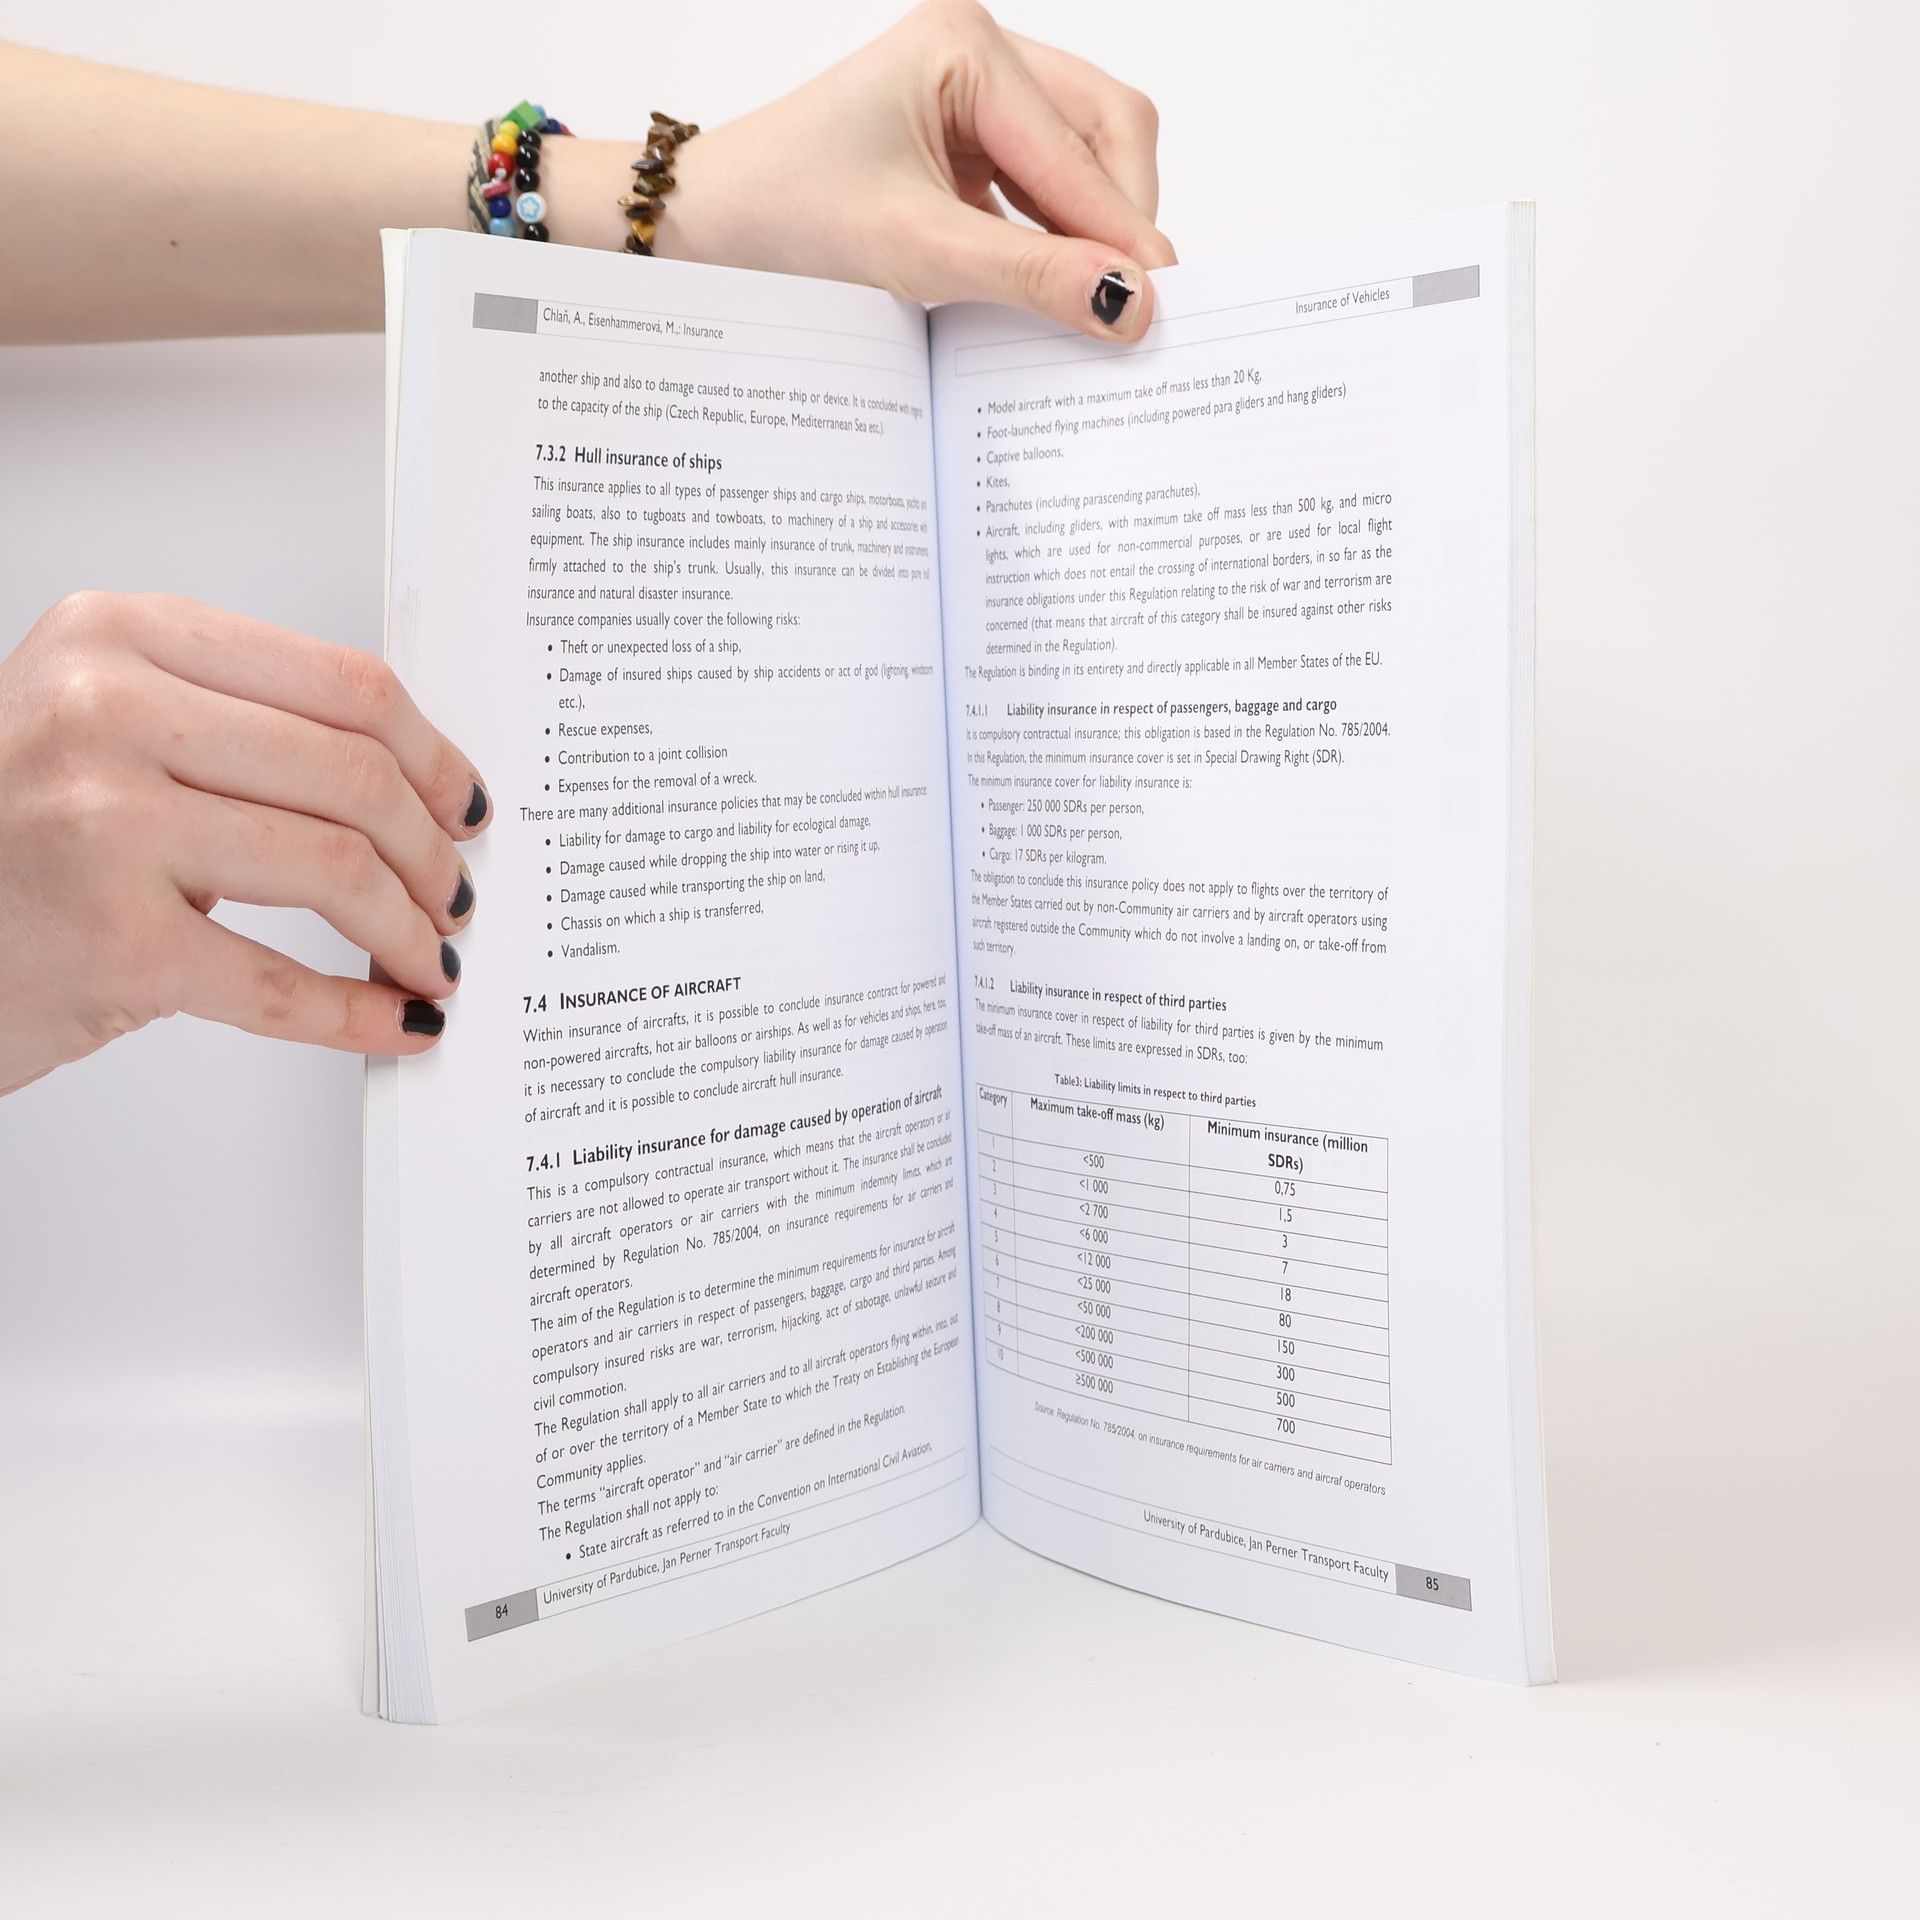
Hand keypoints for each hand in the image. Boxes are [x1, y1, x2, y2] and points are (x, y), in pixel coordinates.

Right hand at [0, 592, 488, 1094]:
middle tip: (454, 894)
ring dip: (408, 927)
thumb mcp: (95, 724)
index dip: (431, 755)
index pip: (341, 684)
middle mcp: (104, 711)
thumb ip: (226, 722)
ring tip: (428, 955)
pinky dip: (357, 1011)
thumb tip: (402, 782)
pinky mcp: (111, 943)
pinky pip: (281, 983)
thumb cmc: (0, 834)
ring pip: (336, 868)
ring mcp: (102, 825)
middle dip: (431, 850)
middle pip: (354, 774)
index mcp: (117, 637)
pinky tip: (396, 1018)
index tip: (463, 803)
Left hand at [554, 1, 1175, 338]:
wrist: (708, 227)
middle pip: (1106, 128)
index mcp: (965, 44)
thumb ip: (1029, 276)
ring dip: (1096, 227)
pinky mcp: (969, 136)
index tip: (1164, 303)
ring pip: (1086, 154)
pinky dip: (1062, 233)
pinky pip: (1049, 180)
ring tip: (1100, 299)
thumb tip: (1130, 303)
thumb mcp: (915, 254)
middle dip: (1123, 215)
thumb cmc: (784, 218)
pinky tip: (1060, 283)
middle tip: (1139, 304)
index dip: (1125, 229)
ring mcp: (978, 90)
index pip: (1082, 145)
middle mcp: (980, 49)